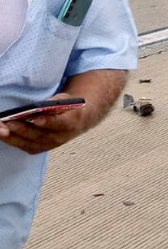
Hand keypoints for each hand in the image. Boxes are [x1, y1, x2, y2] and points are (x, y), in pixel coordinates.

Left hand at [0, 69, 127, 155]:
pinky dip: (14, 141)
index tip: (36, 118)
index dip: (48, 122)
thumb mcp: (65, 100)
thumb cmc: (69, 107)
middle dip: (21, 129)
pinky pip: (26, 147)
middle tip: (5, 123)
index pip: (60, 124)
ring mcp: (51, 145)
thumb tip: (38, 107)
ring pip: (30, 143)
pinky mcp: (41, 148)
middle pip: (39, 135)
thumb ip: (53, 104)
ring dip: (12, 137)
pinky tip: (3, 133)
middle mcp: (61, 137)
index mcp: (72, 122)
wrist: (79, 119)